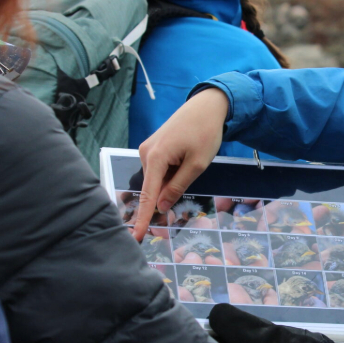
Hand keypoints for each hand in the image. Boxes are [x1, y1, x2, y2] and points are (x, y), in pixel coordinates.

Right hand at [132, 88, 228, 240]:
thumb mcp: (197, 165)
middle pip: (154, 186)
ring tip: (191, 157)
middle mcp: (146, 153)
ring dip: (172, 178)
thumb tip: (162, 206)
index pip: (148, 195)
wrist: (206, 106)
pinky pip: (159, 168)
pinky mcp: (152, 147)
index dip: (143, 218)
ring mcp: (147, 149)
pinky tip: (184, 156)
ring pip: (157, 178)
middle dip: (169, 190)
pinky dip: (170, 171)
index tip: (137, 236)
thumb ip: (178, 186)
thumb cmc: (205, 133)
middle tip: (192, 170)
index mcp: (156, 158)